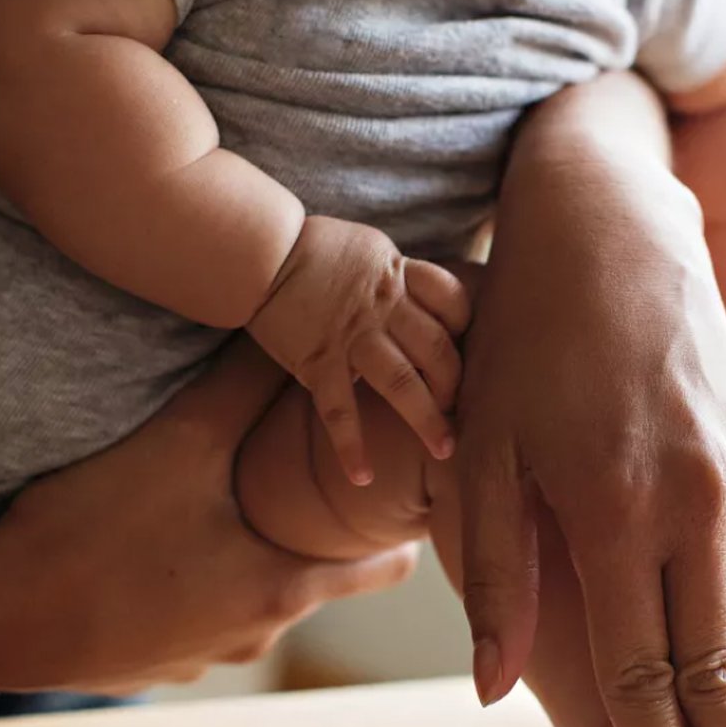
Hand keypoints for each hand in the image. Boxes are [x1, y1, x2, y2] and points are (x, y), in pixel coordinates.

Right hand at [0, 339, 416, 692]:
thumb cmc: (96, 527)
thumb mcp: (182, 441)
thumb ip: (245, 386)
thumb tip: (302, 334)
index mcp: (284, 588)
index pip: (390, 567)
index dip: (401, 528)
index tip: (400, 491)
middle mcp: (257, 634)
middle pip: (320, 580)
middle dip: (323, 537)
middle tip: (313, 485)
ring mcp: (204, 658)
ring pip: (256, 601)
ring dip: (254, 560)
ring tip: (229, 511)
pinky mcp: (153, 666)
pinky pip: (201, 620)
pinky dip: (200, 588)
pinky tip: (163, 551)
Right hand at [248, 215, 469, 485]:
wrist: (260, 253)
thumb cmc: (314, 249)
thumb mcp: (370, 249)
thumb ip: (398, 276)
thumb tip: (420, 306)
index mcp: (398, 274)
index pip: (453, 300)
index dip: (465, 328)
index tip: (464, 350)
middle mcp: (383, 306)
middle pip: (437, 349)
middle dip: (455, 385)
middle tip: (460, 411)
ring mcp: (351, 336)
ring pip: (403, 382)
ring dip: (427, 420)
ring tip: (444, 450)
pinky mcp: (318, 361)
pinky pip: (339, 411)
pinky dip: (351, 447)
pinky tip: (362, 477)